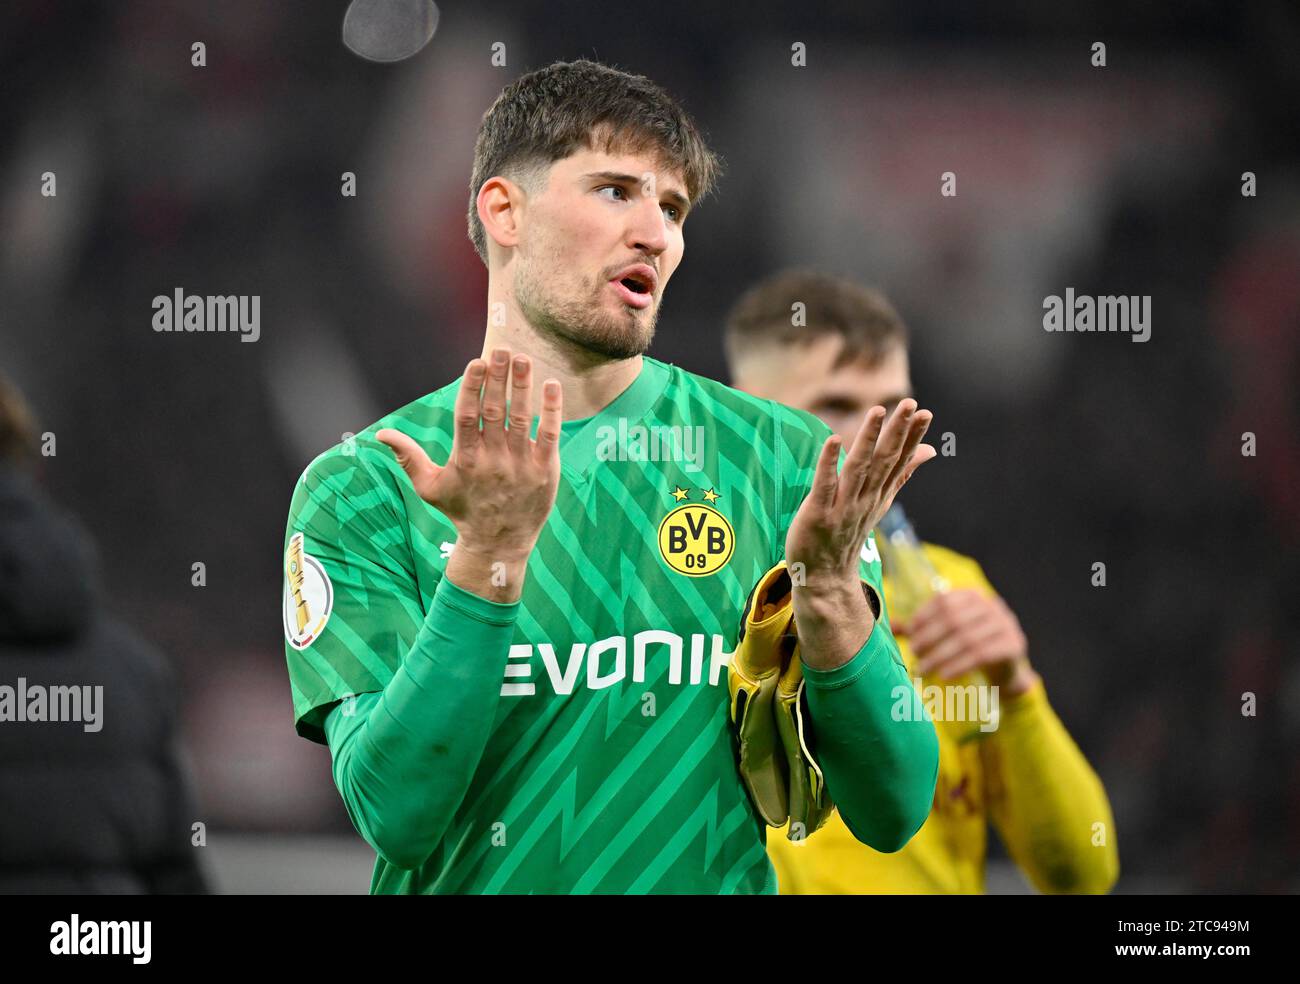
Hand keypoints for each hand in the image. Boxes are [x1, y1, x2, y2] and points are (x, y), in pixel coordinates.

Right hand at [377, 347, 561, 562]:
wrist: (498, 544)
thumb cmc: (462, 511)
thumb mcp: (429, 487)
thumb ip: (408, 457)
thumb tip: (381, 434)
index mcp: (465, 459)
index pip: (467, 416)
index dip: (472, 387)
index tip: (476, 362)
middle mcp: (493, 460)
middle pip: (496, 411)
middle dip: (499, 378)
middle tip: (502, 349)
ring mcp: (520, 465)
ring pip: (522, 419)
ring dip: (523, 387)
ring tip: (524, 359)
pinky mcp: (544, 471)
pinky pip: (550, 435)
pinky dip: (551, 411)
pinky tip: (551, 385)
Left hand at [784, 398, 934, 584]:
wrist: (825, 576)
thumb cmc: (849, 532)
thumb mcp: (880, 501)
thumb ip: (903, 474)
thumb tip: (930, 450)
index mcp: (880, 493)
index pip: (900, 461)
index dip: (912, 436)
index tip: (925, 412)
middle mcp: (866, 498)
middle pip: (884, 460)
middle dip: (897, 431)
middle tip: (910, 403)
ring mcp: (843, 506)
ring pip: (858, 468)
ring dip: (868, 439)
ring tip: (878, 411)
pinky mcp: (818, 513)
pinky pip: (825, 485)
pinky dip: (829, 464)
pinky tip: (833, 441)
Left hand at [899, 590, 1037, 696]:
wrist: (1006, 670)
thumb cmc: (969, 647)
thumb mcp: (947, 634)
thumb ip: (922, 628)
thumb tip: (890, 626)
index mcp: (973, 596)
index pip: (944, 601)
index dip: (924, 617)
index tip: (909, 634)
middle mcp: (992, 605)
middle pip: (954, 620)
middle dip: (930, 638)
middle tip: (914, 654)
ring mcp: (1006, 624)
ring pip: (967, 639)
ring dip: (941, 656)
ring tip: (923, 669)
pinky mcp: (1014, 646)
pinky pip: (983, 655)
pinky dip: (960, 665)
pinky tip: (944, 675)